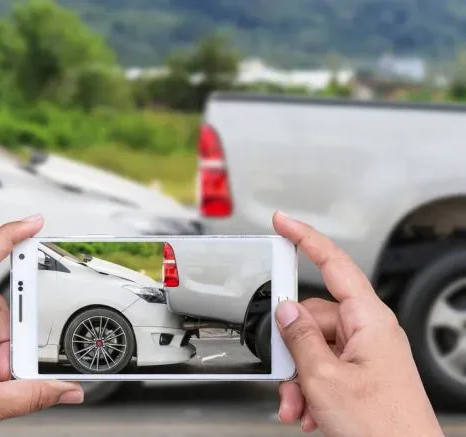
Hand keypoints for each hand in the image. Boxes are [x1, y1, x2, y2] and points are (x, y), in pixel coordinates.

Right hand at [272, 212, 443, 436]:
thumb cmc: (383, 428)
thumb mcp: (325, 378)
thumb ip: (300, 338)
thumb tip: (285, 311)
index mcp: (369, 320)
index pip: (334, 263)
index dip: (305, 238)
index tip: (284, 223)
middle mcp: (369, 332)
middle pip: (313, 317)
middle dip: (291, 349)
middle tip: (285, 375)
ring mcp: (366, 355)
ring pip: (314, 348)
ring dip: (298, 378)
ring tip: (298, 405)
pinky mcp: (362, 375)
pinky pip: (324, 368)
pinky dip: (309, 389)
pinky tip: (309, 412)